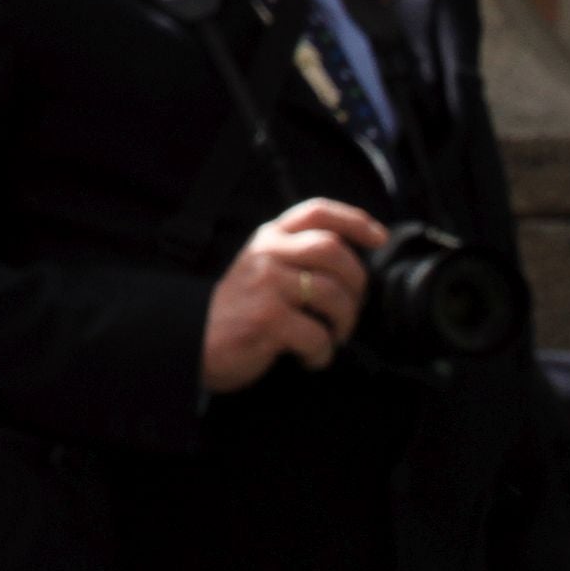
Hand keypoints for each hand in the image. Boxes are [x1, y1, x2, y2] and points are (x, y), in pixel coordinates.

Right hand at [201, 200, 389, 392]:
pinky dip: (323, 354)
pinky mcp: (267, 319)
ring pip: (333, 294)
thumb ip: (296, 259)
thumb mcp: (262, 270)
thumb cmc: (237, 311)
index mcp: (269, 238)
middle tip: (350, 310)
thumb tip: (351, 269)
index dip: (354, 220)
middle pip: (334, 251)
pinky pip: (318, 335)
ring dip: (344, 323)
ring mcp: (266, 285)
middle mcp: (267, 254)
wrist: (190, 340)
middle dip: (357, 284)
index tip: (380, 238)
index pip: (316, 212)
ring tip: (332, 337)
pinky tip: (311, 358)